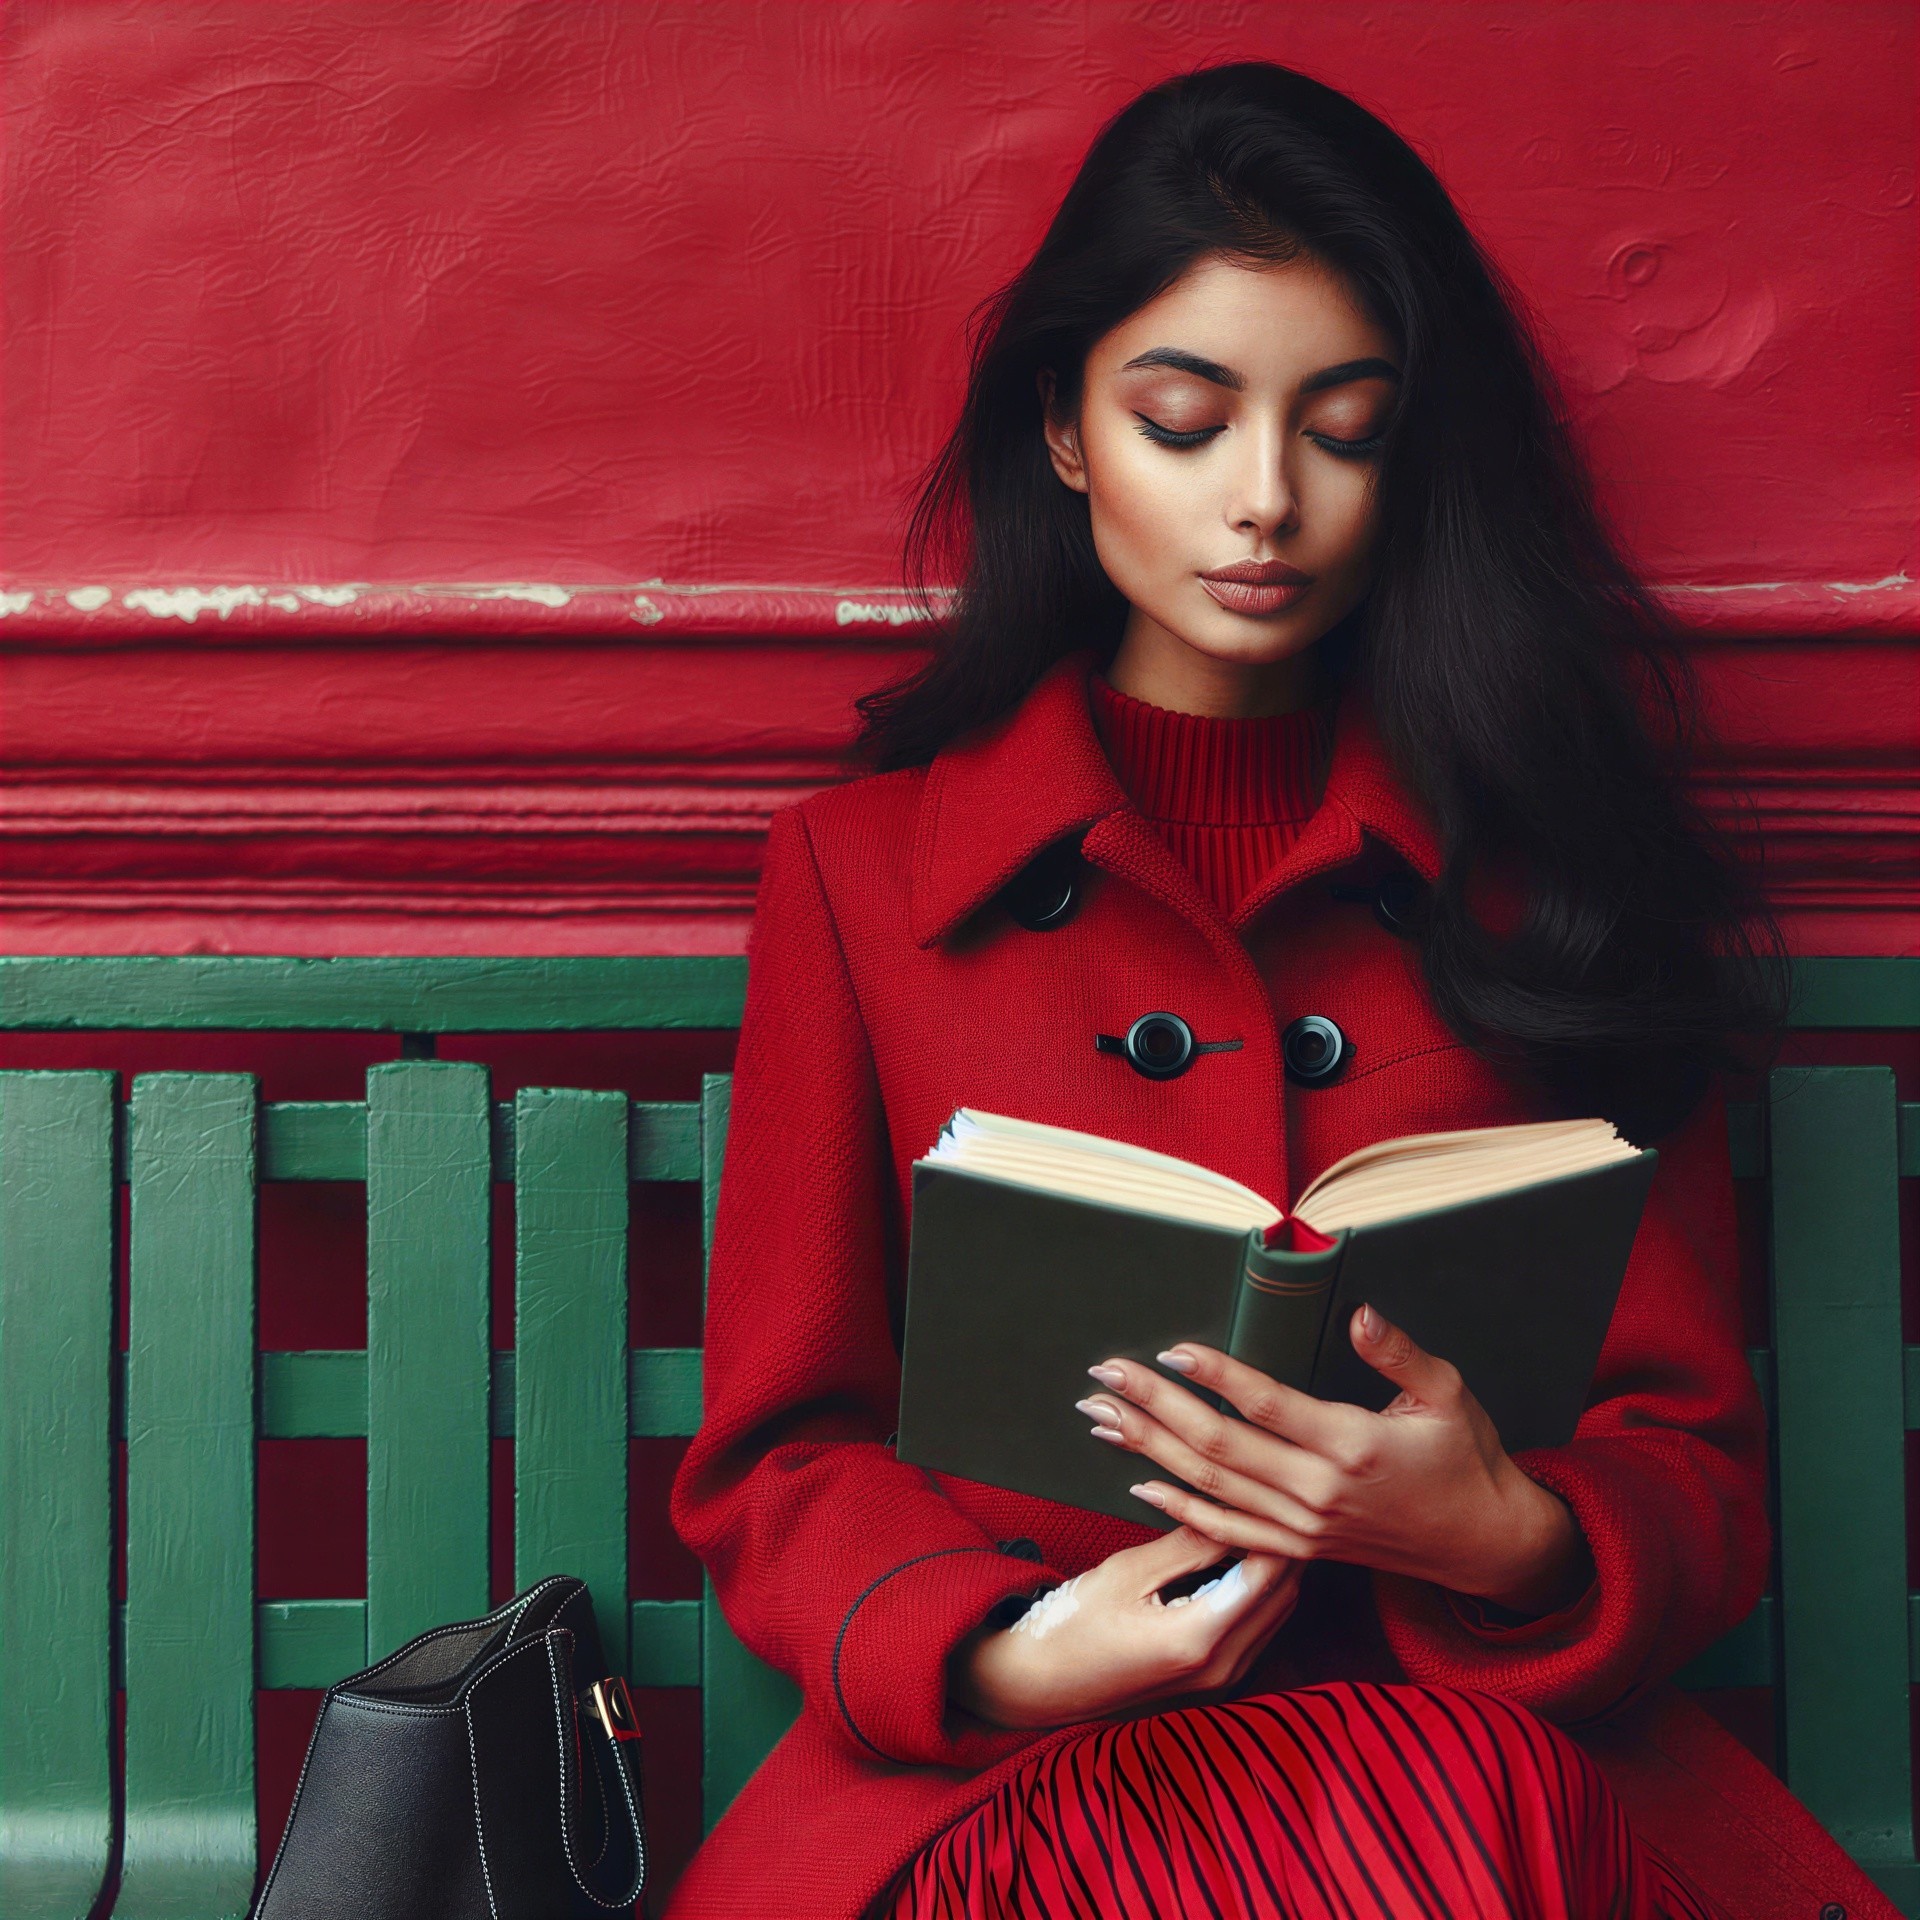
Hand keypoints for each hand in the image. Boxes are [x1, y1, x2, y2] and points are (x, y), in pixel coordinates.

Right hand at [950, 1525, 1301, 1730]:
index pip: (1266, 1573)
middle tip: (1267, 1496)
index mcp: (1200, 1638)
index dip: (1273, 1526)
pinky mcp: (1213, 1681)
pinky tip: (1238, 1561)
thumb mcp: (1128, 1571)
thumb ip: (1188, 1543)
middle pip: (1282, 1595)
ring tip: (1255, 1521)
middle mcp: (1221, 1666)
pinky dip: (1256, 1594)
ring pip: (1274, 1613)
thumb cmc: (1074, 1624)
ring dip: (1272, 1569)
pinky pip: (1256, 1630)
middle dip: (1280, 1544)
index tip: (1270, 1489)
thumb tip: (1232, 1509)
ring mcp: (1220, 1680)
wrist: (1040, 1684)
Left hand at [1075, 1305, 1592, 1614]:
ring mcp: (1304, 1528)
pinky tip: (1140, 1482)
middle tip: (1104, 1374)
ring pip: (1209, 1486)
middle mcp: (1319, 1491)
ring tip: (1100, 1417)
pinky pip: (1227, 1531)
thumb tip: (1359, 1313)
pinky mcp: (1300, 1552)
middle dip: (1154, 1406)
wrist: (1486, 1544)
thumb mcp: (1448, 1394)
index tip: (1170, 1350)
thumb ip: (1398, 1354)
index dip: (1215, 1376)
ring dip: (1149, 1449)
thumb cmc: (1467, 1458)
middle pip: (1217, 1446)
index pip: (1265, 1405)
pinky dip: (1179, 1508)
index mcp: (1351, 1444)